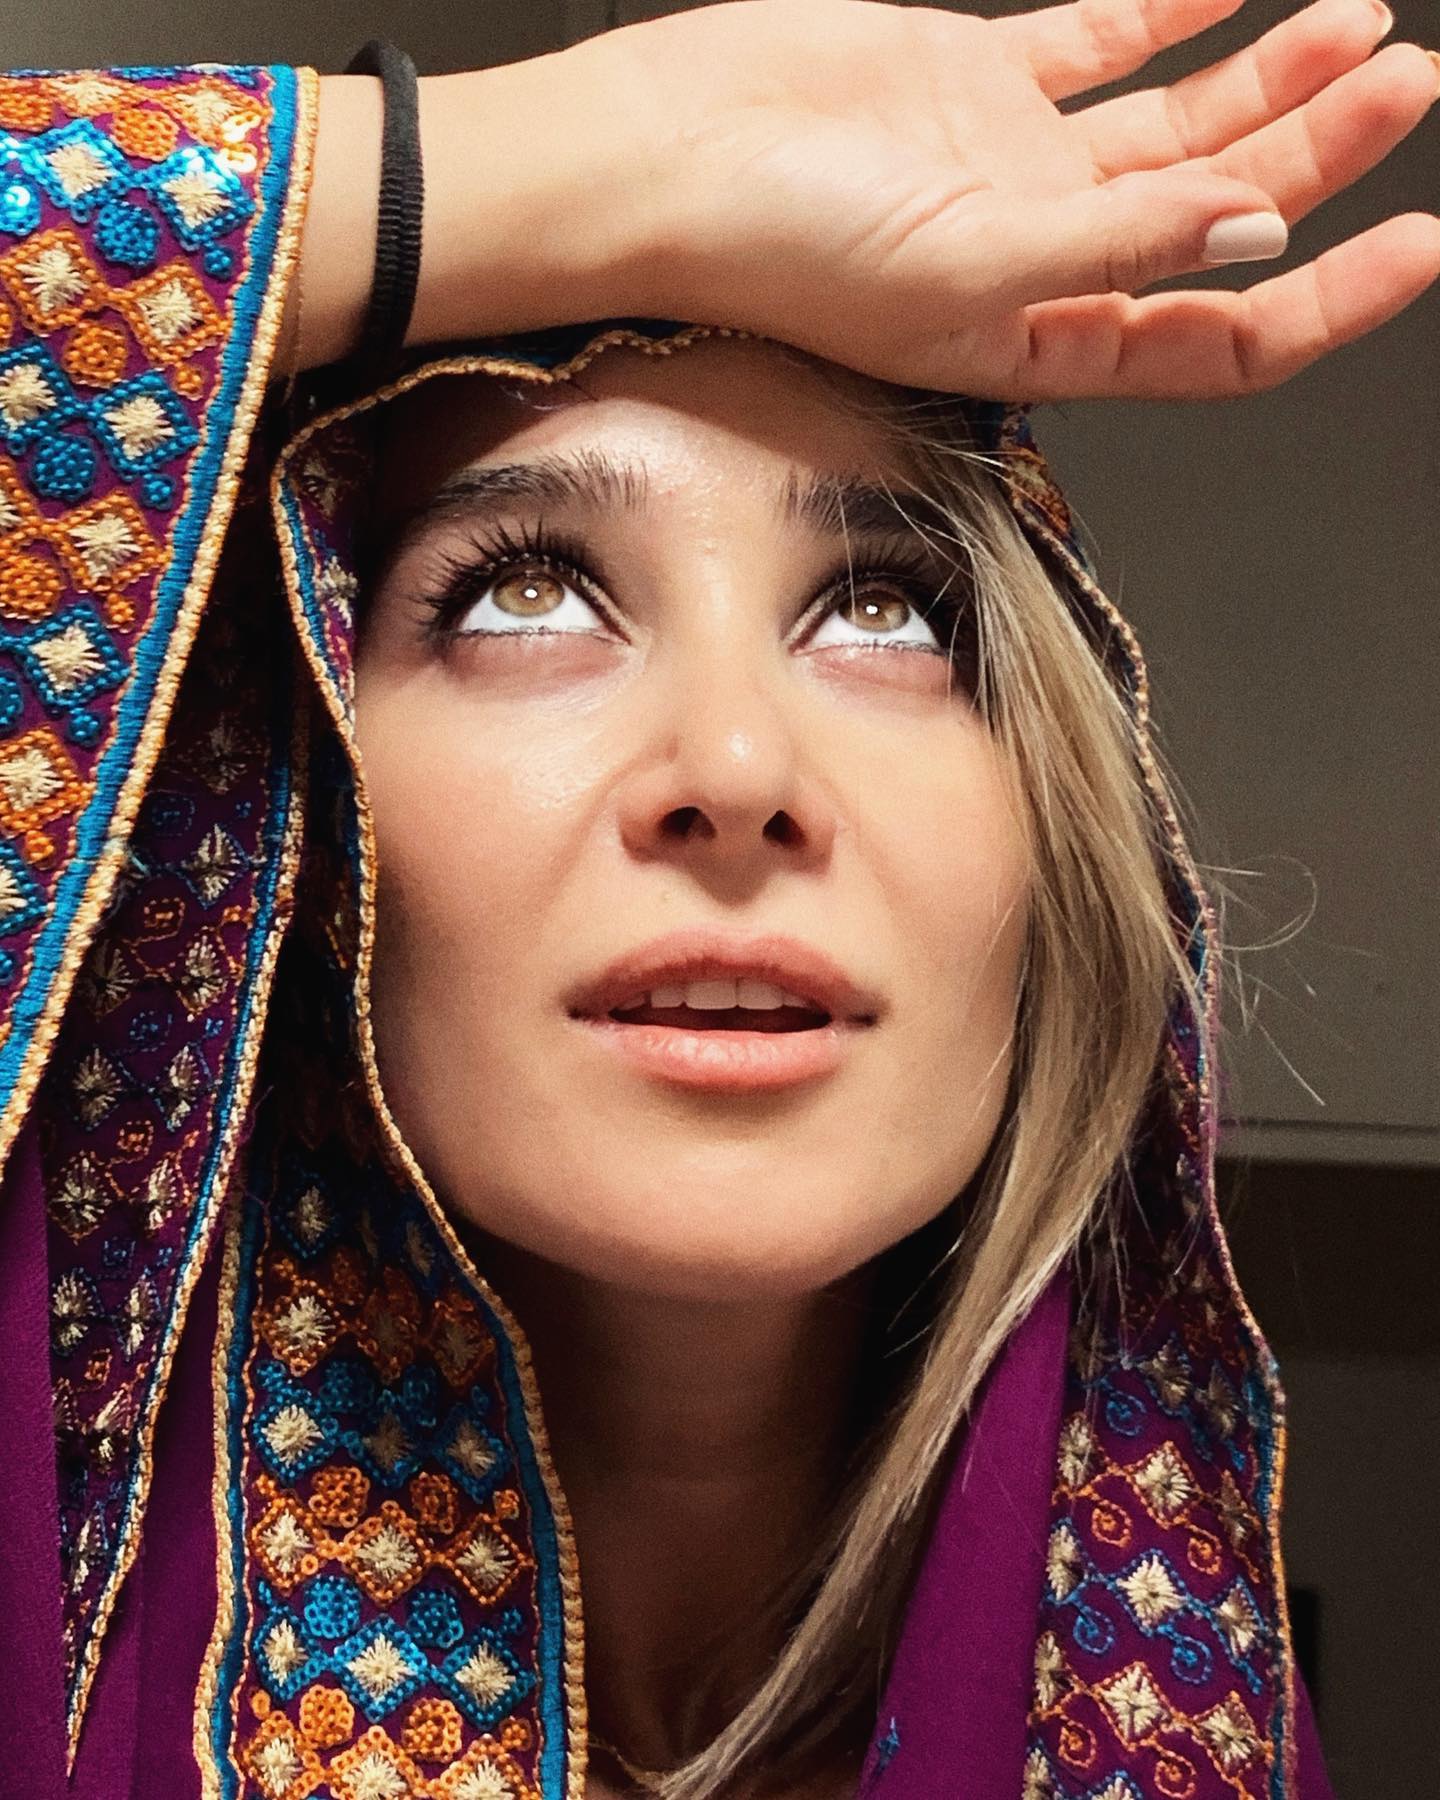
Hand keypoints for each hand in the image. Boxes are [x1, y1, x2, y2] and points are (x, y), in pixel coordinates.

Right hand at [572, 0, 1439, 398]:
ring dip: (1270, 79)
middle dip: (1320, 155)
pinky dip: (1171, 15)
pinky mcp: (974, 83)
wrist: (663, 155)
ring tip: (1362, 23)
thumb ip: (1119, 245)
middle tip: (1404, 85)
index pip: (1217, 335)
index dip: (1326, 301)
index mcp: (1044, 340)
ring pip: (1177, 129)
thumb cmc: (778, 250)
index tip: (1417, 240)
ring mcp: (1015, 170)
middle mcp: (1043, 261)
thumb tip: (1258, 229)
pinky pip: (1099, 45)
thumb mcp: (969, 269)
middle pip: (1217, 218)